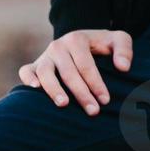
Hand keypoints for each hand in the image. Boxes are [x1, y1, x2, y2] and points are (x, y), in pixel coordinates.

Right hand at [19, 29, 133, 115]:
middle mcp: (58, 46)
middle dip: (81, 93)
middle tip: (93, 111)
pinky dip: (28, 79)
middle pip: (68, 72)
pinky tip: (35, 90)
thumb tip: (123, 68)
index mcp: (76, 39)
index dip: (96, 83)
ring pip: (45, 72)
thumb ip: (124, 49)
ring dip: (54, 89)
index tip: (105, 100)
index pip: (86, 64)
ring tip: (64, 104)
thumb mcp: (117, 39)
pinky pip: (26, 71)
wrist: (80, 42)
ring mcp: (45, 56)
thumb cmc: (101, 45)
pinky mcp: (35, 65)